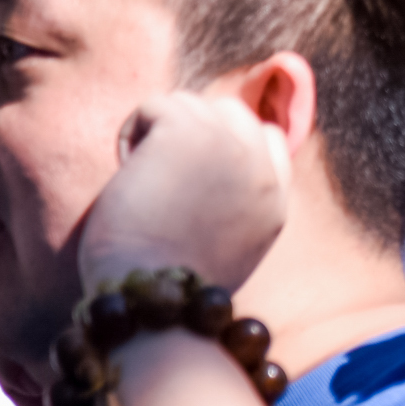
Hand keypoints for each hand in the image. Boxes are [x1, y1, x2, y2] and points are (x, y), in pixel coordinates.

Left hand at [79, 93, 290, 292]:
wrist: (154, 301)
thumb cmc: (171, 289)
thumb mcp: (226, 249)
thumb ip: (234, 208)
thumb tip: (202, 181)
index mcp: (276, 199)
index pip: (268, 138)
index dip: (225, 147)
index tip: (192, 176)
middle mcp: (261, 167)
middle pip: (231, 113)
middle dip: (193, 134)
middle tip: (163, 178)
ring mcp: (229, 145)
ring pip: (191, 104)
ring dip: (159, 134)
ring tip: (143, 177)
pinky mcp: (187, 133)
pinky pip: (155, 106)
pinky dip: (132, 134)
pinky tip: (128, 174)